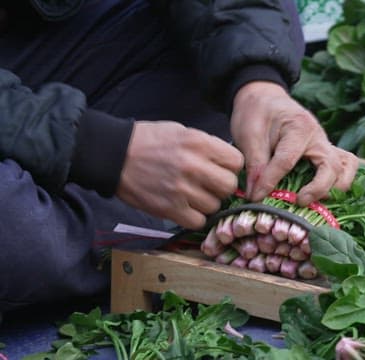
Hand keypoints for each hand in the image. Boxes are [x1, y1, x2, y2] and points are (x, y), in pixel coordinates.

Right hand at [116, 121, 243, 228]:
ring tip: (192, 194)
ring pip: (215, 206)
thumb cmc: (149, 141)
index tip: (221, 168)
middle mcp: (194, 167)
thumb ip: (207, 147)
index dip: (231, 167)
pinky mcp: (170, 209)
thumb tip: (229, 164)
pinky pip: (198, 221)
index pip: (237, 162)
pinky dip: (194, 217)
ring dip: (207, 203)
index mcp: (199, 143)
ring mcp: (182, 190)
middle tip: (209, 184)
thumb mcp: (182, 132)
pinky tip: (185, 207)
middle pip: (229, 186)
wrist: (114, 155)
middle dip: (222, 186)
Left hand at [230, 81, 358, 205]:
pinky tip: (324, 195)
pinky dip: (340, 181)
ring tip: (314, 201)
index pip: (287, 161)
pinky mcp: (327, 152)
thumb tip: (256, 195)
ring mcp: (327, 144)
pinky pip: (346, 166)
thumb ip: (255, 164)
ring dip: (334, 188)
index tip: (255, 197)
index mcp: (299, 127)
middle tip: (297, 202)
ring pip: (345, 168)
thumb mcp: (249, 135)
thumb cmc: (257, 114)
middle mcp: (319, 136)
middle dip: (317, 189)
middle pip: (330, 167)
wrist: (265, 99)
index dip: (270, 182)